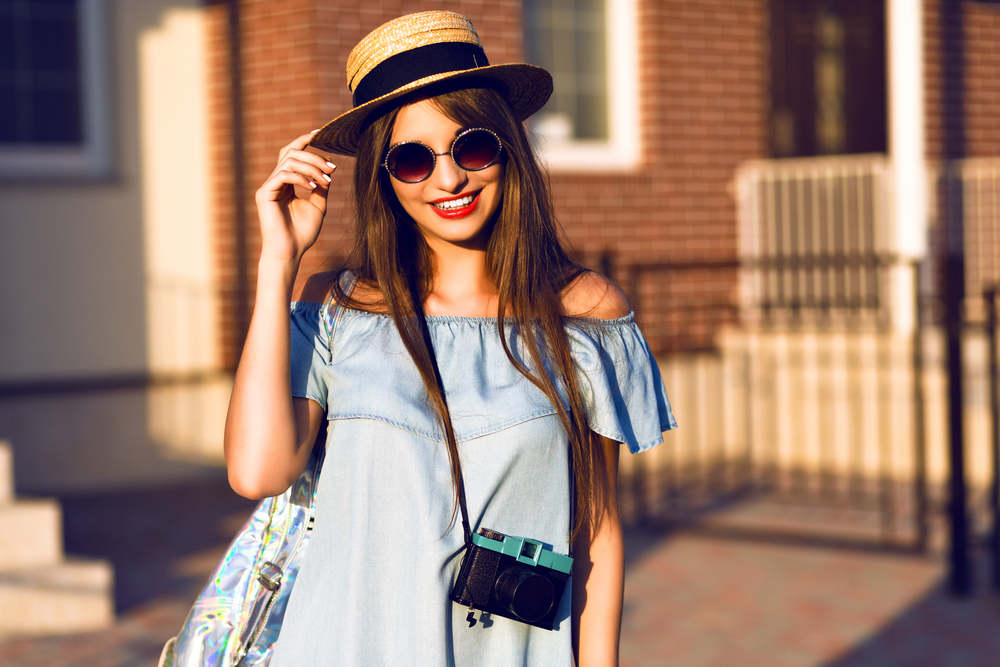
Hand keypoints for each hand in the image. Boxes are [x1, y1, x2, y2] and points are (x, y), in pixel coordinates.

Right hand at [255, 131, 336, 263]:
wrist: (290, 252)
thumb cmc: (302, 233)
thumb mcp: (318, 206)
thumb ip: (321, 187)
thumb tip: (328, 168)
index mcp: (286, 182)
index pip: (292, 154)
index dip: (304, 140)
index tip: (321, 134)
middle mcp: (275, 181)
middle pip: (291, 153)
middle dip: (314, 157)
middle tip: (331, 168)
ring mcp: (268, 186)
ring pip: (288, 161)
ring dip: (311, 167)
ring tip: (326, 180)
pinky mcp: (264, 194)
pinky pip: (283, 175)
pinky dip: (301, 178)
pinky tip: (313, 187)